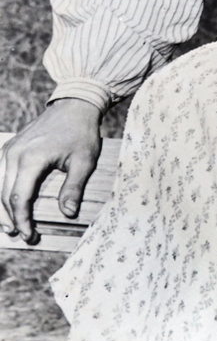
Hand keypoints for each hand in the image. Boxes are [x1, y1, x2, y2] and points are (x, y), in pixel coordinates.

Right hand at [1, 98, 101, 243]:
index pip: (19, 198)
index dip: (22, 220)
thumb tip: (68, 213)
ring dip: (1, 208)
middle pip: (5, 195)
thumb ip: (74, 187)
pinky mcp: (9, 147)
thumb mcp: (85, 160)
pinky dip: (1, 190)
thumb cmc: (81, 132)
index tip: (29, 235)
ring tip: (9, 226)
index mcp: (31, 158)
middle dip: (12, 218)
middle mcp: (14, 154)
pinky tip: (6, 203)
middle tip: (22, 235)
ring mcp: (9, 149)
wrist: (75, 105)